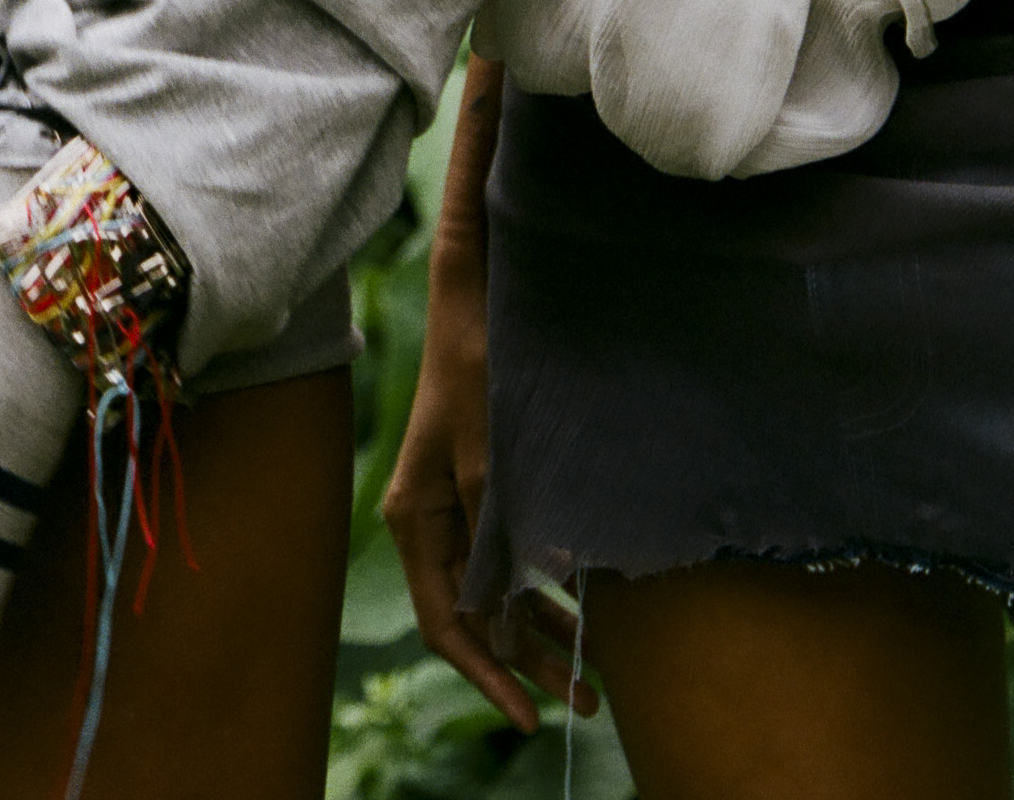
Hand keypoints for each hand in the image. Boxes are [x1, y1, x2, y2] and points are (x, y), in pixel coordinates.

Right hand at [383, 236, 596, 731]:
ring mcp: (459, 503)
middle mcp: (433, 520)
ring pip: (500, 589)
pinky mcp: (488, 483)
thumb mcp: (489, 453)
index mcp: (417, 519)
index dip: (487, 675)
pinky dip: (547, 584)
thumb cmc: (478, 364)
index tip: (528, 718)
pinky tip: (587, 603)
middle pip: (477, 615)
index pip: (448, 622)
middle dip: (527, 663)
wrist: (477, 294)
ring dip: (544, 629)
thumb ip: (494, 533)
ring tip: (595, 669)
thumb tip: (508, 615)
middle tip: (587, 702)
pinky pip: (514, 553)